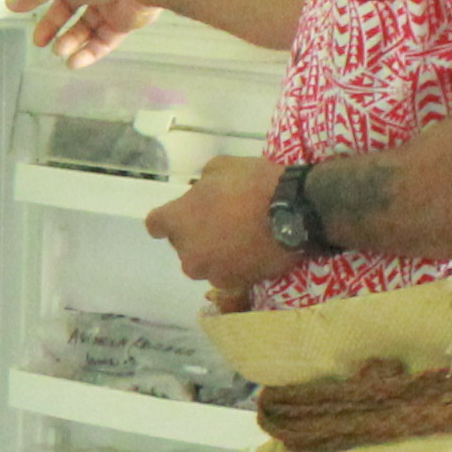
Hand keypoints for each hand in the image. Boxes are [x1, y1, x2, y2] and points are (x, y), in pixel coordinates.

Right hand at [9, 0, 156, 65]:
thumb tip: (10, 3)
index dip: (40, 2)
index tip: (26, 18)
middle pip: (69, 9)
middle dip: (54, 27)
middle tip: (41, 43)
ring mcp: (110, 4)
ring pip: (86, 27)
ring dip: (70, 40)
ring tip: (59, 52)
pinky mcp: (124, 23)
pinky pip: (103, 40)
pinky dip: (89, 51)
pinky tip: (75, 62)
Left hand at [153, 153, 282, 305]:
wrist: (295, 213)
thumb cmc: (253, 184)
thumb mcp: (221, 167)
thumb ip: (203, 185)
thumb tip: (203, 193)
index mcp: (177, 221)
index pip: (156, 225)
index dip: (169, 218)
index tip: (184, 213)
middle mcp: (188, 254)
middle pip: (183, 246)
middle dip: (195, 235)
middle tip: (221, 221)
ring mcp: (212, 273)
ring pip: (206, 263)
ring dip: (215, 253)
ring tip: (241, 238)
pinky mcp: (237, 284)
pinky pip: (229, 274)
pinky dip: (236, 265)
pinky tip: (254, 250)